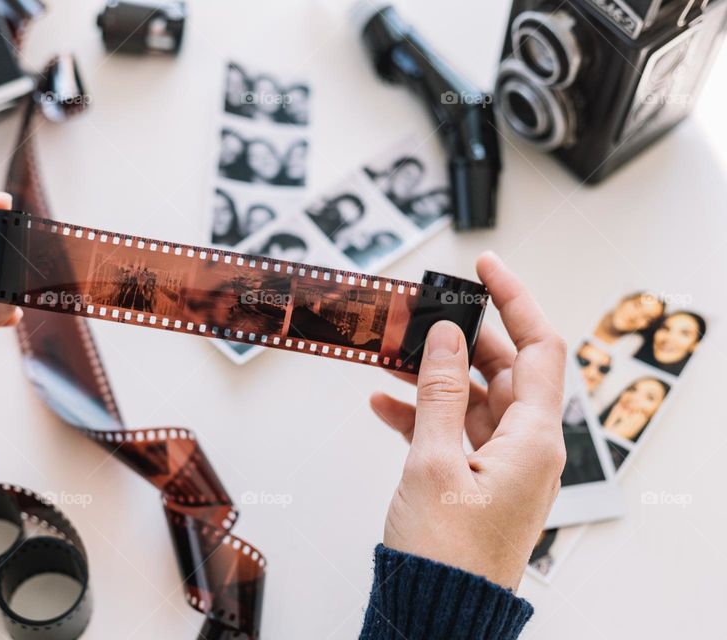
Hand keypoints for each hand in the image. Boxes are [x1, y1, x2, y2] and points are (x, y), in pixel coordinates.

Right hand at [369, 252, 566, 589]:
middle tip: (422, 314)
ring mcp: (500, 463)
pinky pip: (453, 430)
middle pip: (503, 368)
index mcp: (534, 439)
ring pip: (472, 397)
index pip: (540, 347)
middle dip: (460, 338)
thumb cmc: (445, 554)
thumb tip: (446, 336)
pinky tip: (384, 403)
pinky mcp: (475, 478)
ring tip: (392, 355)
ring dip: (433, 376)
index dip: (514, 300)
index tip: (485, 267)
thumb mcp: (433, 462)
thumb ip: (440, 392)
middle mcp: (526, 447)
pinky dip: (421, 413)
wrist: (437, 613)